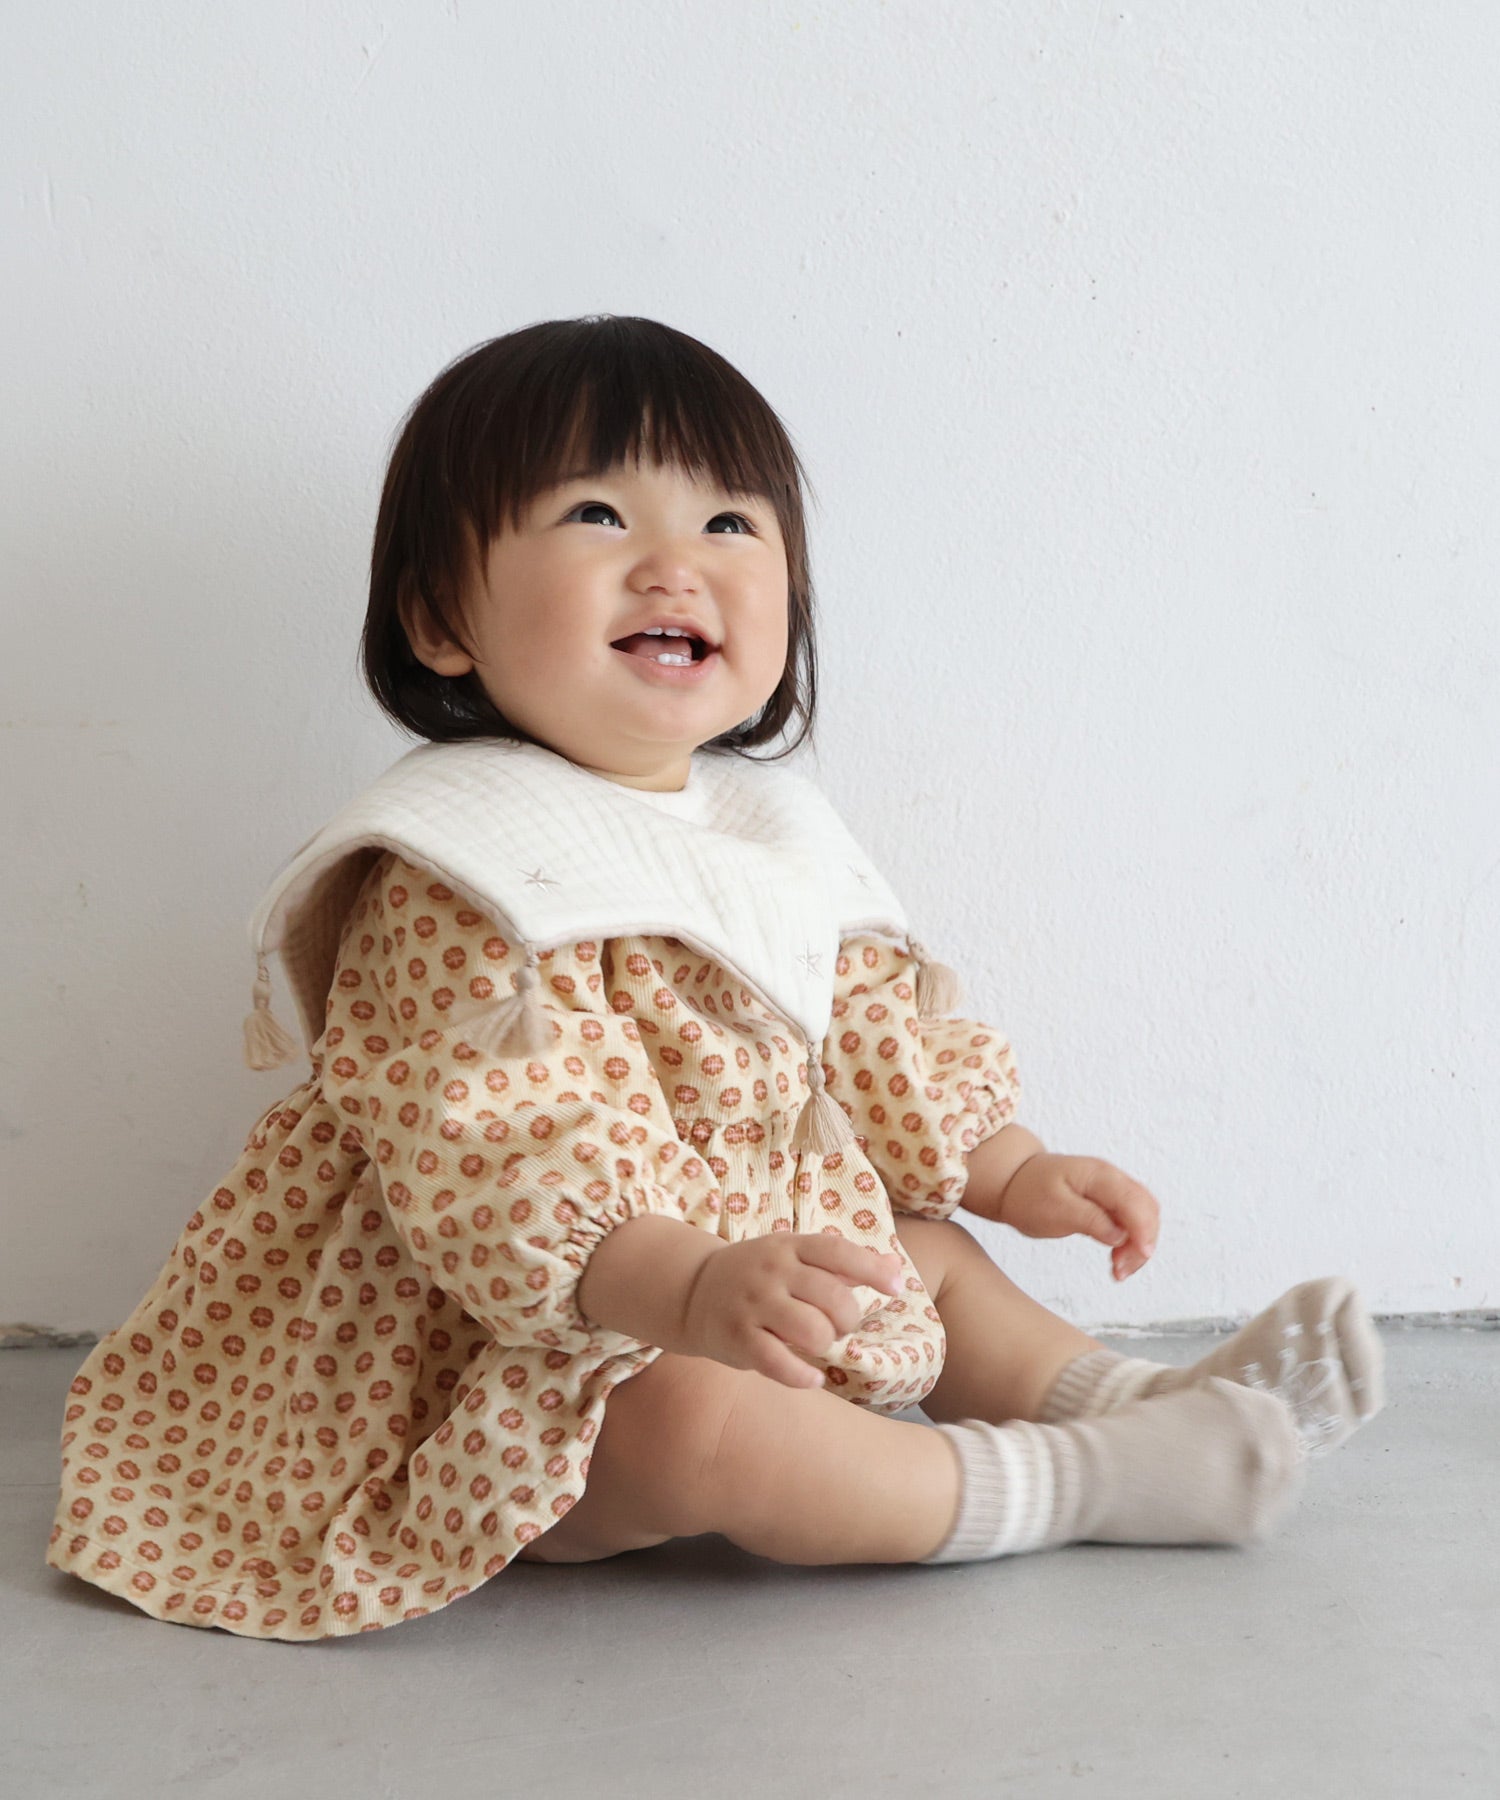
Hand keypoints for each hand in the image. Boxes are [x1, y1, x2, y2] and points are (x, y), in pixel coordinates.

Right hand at [682, 1234, 904, 1389]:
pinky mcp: (737, 1338)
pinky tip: (811, 1378)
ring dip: (825, 1344)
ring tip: (818, 1345)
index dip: (872, 1269)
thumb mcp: (794, 1257)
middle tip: (839, 1326)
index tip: (897, 1287)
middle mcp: (772, 1270)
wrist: (694, 1291)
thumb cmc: (760, 1276)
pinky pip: (780, 1363)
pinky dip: (803, 1377)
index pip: (838, 1252)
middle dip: (848, 1320)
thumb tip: (894, 1270)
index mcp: (789, 1246)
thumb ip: (840, 1265)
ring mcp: (753, 1304)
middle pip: (833, 1298)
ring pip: (812, 1331)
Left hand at [997, 1153, 1160, 1281]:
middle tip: (1120, 1270)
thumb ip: (1090, 1219)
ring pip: (1143, 1217)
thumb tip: (1121, 1235)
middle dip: (1143, 1242)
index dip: (1144, 1230)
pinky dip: (1130, 1241)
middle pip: (1147, 1210)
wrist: (1012, 1180)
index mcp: (1099, 1175)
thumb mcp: (1054, 1210)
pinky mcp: (1108, 1202)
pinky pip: (1131, 1221)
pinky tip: (1117, 1259)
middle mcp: (1111, 1179)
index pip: (1135, 1201)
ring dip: (1139, 1245)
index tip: (1140, 1256)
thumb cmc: (1028, 1193)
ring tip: (1118, 1270)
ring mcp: (1111, 1189)